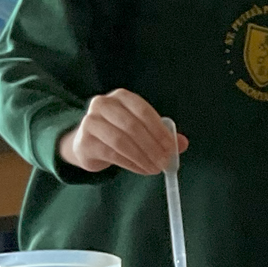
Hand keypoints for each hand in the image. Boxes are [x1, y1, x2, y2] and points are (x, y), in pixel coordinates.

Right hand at [59, 91, 186, 176]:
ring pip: (121, 141)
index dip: (159, 130)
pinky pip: (112, 154)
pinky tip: (142, 169)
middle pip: (132, 126)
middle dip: (152, 146)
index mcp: (122, 97)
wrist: (87, 143)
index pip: (143, 111)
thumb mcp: (141, 128)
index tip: (172, 148)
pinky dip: (131, 164)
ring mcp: (91, 122)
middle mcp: (103, 104)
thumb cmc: (119, 132)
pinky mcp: (85, 141)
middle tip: (165, 162)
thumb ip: (162, 134)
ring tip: (155, 169)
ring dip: (142, 157)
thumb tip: (183, 143)